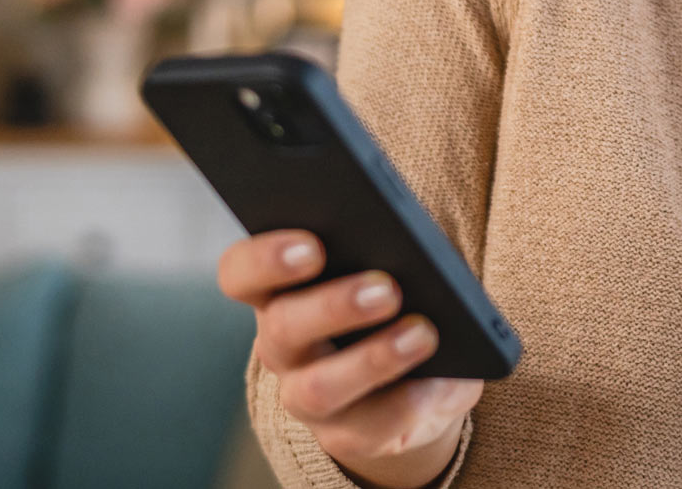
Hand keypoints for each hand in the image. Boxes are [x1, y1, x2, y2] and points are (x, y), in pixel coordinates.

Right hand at [217, 231, 481, 488]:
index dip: (265, 259)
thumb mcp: (402, 266)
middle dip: (333, 307)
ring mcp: (308, 397)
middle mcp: (283, 347)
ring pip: (318, 388)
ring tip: (421, 334)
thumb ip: (395, 248)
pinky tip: (439, 381)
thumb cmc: (406, 298)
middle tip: (387, 289)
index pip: (242, 273)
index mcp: (281, 291)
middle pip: (282, 327)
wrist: (423, 376)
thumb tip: (416, 249)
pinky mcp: (348, 436)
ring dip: (372, 360)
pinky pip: (370, 427)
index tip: (312, 245)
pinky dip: (409, 401)